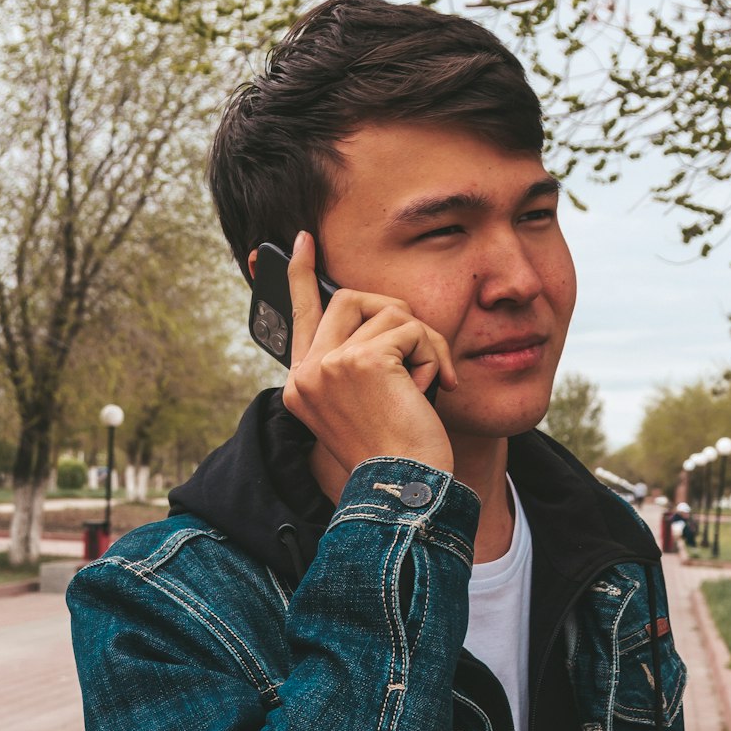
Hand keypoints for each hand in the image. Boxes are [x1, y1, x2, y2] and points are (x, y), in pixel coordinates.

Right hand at [282, 232, 456, 474]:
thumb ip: (358, 362)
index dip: (302, 275)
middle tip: (420, 350)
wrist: (404, 489)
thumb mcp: (366, 406)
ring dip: (422, 343)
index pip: (298, 315)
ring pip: (388, 312)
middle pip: (350, 299)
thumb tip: (379, 314)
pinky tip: (431, 389)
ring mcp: (330, 365)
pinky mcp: (362, 361)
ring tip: (426, 384)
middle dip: (395, 316)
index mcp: (302, 386)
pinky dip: (433, 356)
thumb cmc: (395, 454)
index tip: (304, 241)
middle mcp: (307, 374)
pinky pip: (411, 330)